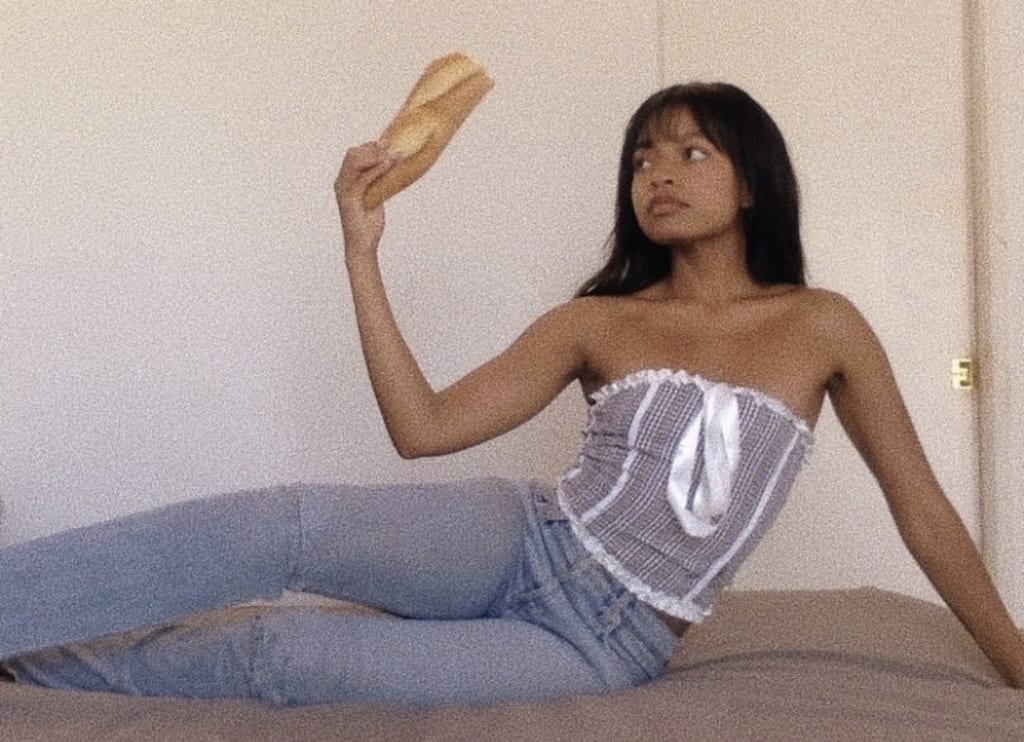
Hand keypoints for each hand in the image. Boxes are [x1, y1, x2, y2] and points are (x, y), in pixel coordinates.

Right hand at [334, 141, 395, 263]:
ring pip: (355, 163)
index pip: (354, 155)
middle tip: (390, 144)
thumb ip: (379, 181)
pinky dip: (376, 169)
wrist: (364, 244)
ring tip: (392, 152)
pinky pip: (362, 179)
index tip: (387, 141)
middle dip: (371, 147)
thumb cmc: (368, 222)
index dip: (370, 146)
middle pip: (352, 155)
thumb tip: (394, 166)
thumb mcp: (376, 196)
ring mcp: (343, 191)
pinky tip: (388, 164)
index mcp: (345, 180)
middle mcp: (341, 183)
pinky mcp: (350, 200)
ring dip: (374, 155)